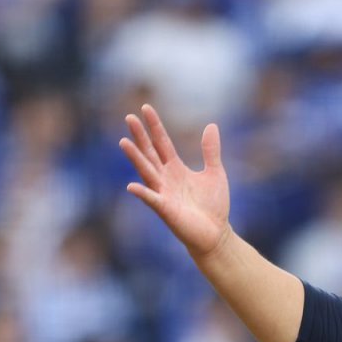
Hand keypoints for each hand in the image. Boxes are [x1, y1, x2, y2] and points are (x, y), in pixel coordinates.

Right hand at [119, 104, 230, 260]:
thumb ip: (210, 151)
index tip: (145, 108)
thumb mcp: (215, 173)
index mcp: (175, 168)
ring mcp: (163, 193)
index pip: (162, 143)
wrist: (217, 234)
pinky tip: (132, 186)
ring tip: (124, 142)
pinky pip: (152, 200)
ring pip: (147, 172)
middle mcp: (165, 178)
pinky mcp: (166, 210)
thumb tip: (211, 125)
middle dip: (140, 137)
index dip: (154, 126)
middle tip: (129, 117)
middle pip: (150, 153)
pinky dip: (143, 194)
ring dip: (136, 158)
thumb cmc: (213, 206)